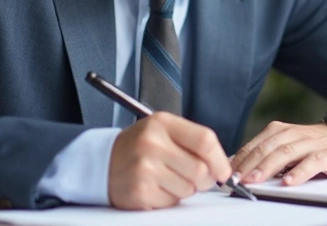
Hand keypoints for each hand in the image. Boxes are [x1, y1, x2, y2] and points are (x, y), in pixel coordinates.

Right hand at [108, 112, 232, 209]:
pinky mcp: (140, 191)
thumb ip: (193, 142)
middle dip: (204, 179)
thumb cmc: (139, 147)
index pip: (205, 140)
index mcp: (162, 123)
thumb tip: (222, 167)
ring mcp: (145, 168)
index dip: (220, 159)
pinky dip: (169, 199)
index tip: (223, 171)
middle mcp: (152, 143)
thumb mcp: (164, 131)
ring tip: (167, 178)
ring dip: (184, 189)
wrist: (103, 163)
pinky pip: (172, 202)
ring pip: (189, 189)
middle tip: (193, 177)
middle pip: (201, 169)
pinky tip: (156, 187)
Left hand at [231, 121, 326, 186]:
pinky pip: (312, 162)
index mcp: (279, 131)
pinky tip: (289, 181)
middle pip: (267, 149)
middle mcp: (293, 134)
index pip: (255, 145)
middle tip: (238, 179)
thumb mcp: (286, 146)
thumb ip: (265, 154)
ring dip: (268, 167)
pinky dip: (299, 172)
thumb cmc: (312, 146)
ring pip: (285, 154)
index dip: (240, 160)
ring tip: (256, 180)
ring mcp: (310, 143)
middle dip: (250, 164)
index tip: (227, 174)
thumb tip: (236, 167)